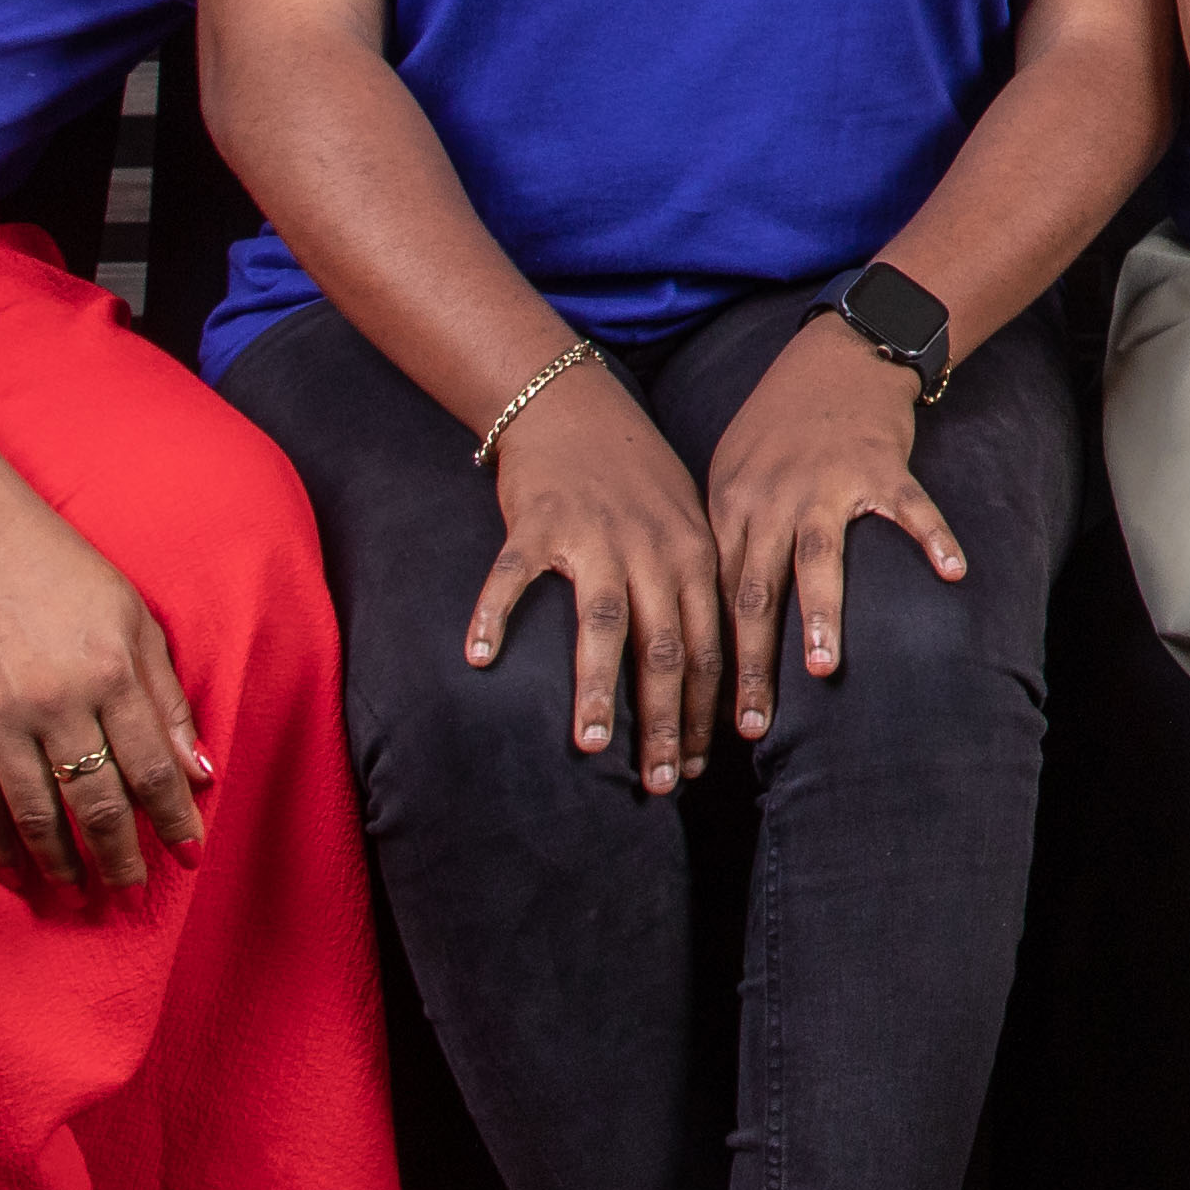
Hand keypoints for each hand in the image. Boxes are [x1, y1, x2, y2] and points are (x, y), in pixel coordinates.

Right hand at [0, 490, 211, 898]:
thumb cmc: (68, 576)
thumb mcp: (136, 621)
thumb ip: (166, 698)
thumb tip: (199, 772)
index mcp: (111, 673)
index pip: (153, 768)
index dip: (173, 819)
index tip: (189, 854)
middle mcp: (56, 702)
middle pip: (95, 802)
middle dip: (119, 855)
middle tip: (132, 891)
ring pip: (36, 813)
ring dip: (61, 860)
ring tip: (80, 889)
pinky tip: (17, 867)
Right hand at [465, 361, 724, 794]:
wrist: (575, 407)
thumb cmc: (634, 481)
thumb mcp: (686, 527)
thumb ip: (696, 591)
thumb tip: (711, 677)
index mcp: (694, 555)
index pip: (710, 645)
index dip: (707, 710)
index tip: (700, 766)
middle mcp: (652, 548)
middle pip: (665, 646)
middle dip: (666, 721)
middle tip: (660, 782)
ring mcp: (594, 535)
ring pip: (603, 621)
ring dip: (597, 687)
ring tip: (590, 745)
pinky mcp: (538, 521)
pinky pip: (515, 575)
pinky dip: (495, 614)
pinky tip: (478, 658)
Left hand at [703, 311, 966, 743]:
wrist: (835, 356)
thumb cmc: (780, 426)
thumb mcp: (732, 475)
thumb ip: (727, 539)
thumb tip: (708, 618)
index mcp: (731, 507)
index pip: (714, 598)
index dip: (711, 662)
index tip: (709, 721)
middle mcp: (772, 498)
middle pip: (755, 591)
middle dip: (751, 662)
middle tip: (752, 723)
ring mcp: (828, 482)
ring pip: (818, 556)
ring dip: (818, 614)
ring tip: (821, 667)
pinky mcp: (881, 465)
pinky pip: (909, 508)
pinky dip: (931, 538)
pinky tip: (952, 573)